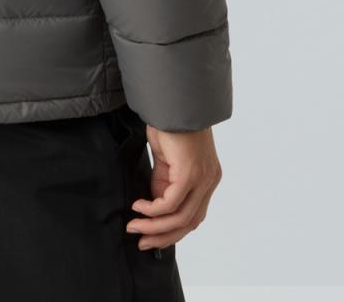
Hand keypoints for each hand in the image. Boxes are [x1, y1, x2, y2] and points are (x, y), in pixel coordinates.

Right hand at [124, 124, 221, 249]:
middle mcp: (209, 181)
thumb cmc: (170, 124)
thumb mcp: (167, 160)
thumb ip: (164, 183)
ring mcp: (202, 179)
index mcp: (207, 179)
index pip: (193, 216)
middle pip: (189, 223)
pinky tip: (138, 206)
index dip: (172, 232)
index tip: (151, 238)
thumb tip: (154, 205)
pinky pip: (170, 202)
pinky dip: (152, 209)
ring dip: (154, 226)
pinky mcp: (190, 173)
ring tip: (134, 226)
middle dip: (162, 236)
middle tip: (141, 241)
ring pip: (180, 217)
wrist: (174, 101)